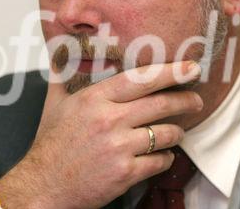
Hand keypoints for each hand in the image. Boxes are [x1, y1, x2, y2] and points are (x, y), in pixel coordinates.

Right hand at [0, 61, 202, 208]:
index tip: (191, 68)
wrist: (42, 187)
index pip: (142, 79)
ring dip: (177, 132)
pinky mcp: (125, 173)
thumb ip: (63, 76)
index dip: (171, 72)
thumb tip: (62, 53)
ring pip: (166, 133)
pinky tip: (163, 156)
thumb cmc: (51, 145)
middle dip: (186, 100)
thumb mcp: (54, 104)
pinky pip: (160, 161)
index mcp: (95, 99)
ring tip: (177, 132)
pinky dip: (167, 158)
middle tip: (197, 100)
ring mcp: (118, 147)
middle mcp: (109, 119)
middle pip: (161, 104)